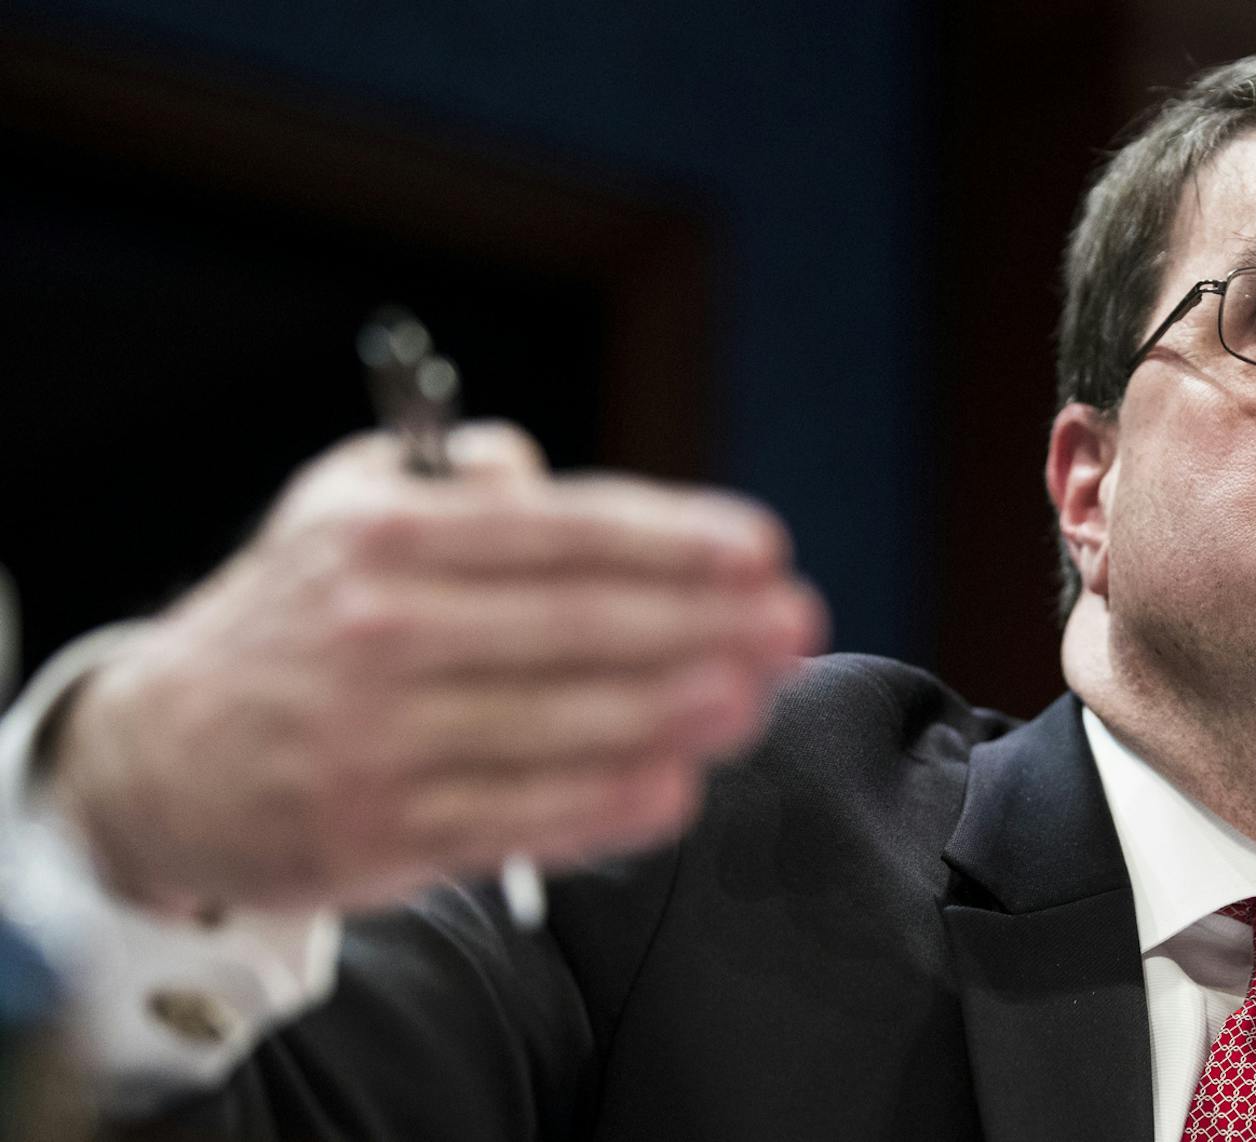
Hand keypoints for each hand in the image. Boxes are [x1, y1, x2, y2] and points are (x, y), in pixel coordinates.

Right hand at [46, 424, 824, 916]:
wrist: (155, 762)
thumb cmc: (289, 623)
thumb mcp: (339, 512)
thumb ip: (449, 485)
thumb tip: (536, 471)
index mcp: (383, 539)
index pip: (560, 531)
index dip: (674, 539)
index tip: (762, 550)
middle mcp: (379, 633)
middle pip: (581, 627)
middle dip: (707, 624)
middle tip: (796, 624)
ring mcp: (379, 741)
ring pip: (564, 726)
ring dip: (679, 713)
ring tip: (758, 695)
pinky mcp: (382, 835)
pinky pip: (522, 819)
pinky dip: (608, 806)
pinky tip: (678, 787)